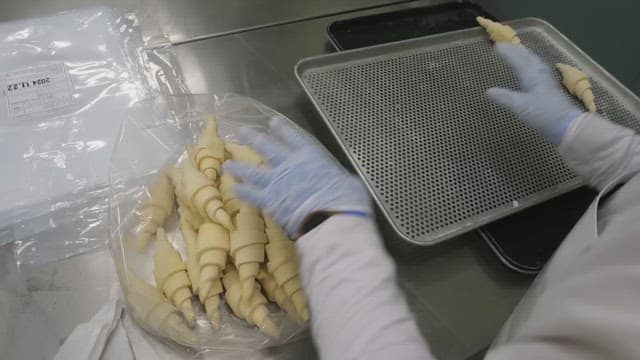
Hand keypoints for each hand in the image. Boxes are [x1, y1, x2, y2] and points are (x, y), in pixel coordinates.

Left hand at [223, 116, 370, 235]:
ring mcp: (278, 182)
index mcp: (311, 156)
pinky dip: (242, 191)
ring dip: (240, 166)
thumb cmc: (345, 200)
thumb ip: (338, 178)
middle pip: (267, 147)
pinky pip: (252, 194)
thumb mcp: (348, 182)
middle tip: (240, 131)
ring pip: (254, 170)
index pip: (293, 137)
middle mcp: (291, 164)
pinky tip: (232, 188)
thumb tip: (343, 183)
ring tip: (228, 164)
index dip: (282, 130)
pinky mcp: (271, 200)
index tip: (272, 123)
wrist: (331, 217)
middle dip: (253, 138)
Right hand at [487, 43, 583, 144]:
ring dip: (524, 56)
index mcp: (532, 76)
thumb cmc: (543, 114)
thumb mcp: (520, 107)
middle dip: (516, 50)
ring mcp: (546, 82)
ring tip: (517, 52)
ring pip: (534, 63)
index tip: (496, 46)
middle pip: (527, 58)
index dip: (507, 53)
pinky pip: (537, 70)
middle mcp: (540, 75)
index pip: (517, 60)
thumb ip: (504, 98)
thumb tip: (488, 91)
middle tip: (505, 45)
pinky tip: (531, 71)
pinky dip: (531, 65)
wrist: (567, 125)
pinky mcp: (549, 90)